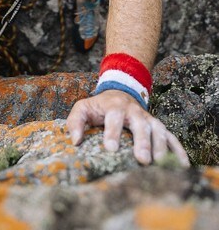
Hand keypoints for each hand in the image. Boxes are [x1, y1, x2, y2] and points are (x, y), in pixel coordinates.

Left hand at [66, 90, 189, 166]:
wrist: (120, 93)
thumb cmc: (99, 106)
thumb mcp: (84, 107)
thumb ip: (76, 121)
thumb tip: (75, 141)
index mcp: (114, 106)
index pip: (114, 117)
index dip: (113, 132)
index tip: (111, 148)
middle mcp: (134, 111)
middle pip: (140, 124)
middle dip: (142, 142)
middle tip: (142, 159)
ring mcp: (148, 118)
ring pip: (158, 130)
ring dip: (161, 146)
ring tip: (161, 164)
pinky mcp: (158, 127)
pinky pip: (171, 137)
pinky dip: (178, 150)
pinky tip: (183, 165)